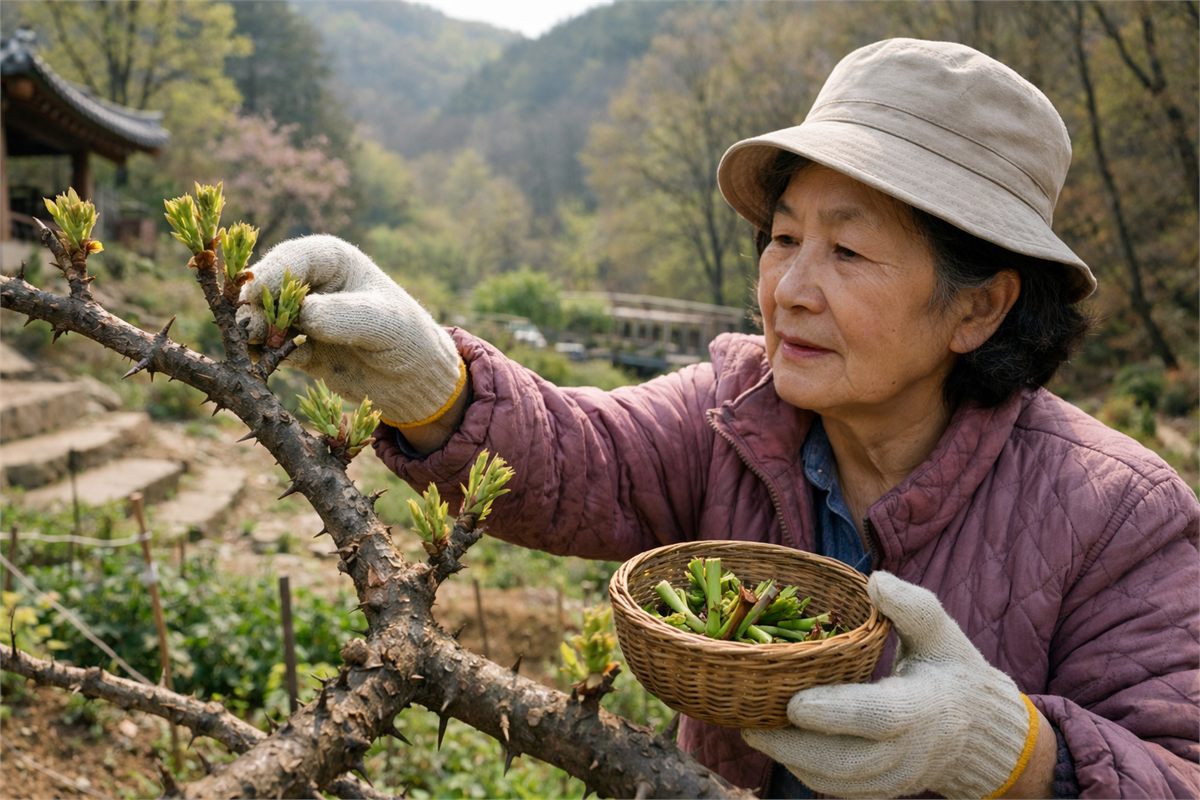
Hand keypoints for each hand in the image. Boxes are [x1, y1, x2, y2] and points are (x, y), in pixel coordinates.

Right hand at [237, 235, 464, 427]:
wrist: (415, 379)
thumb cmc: (408, 337)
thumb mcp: (384, 323)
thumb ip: (345, 316)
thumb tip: (302, 314)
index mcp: (333, 260)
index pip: (294, 258)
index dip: (271, 273)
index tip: (254, 293)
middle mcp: (310, 284)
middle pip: (268, 287)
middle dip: (255, 305)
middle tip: (248, 326)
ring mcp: (300, 316)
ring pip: (263, 318)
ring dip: (254, 331)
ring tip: (256, 344)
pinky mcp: (296, 347)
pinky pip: (270, 348)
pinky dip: (263, 355)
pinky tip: (265, 363)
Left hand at [742, 572, 1039, 798]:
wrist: (975, 731)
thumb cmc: (948, 669)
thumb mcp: (940, 632)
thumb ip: (912, 606)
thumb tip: (874, 580)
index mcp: (922, 708)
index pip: (878, 717)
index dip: (835, 713)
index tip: (795, 703)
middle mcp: (908, 752)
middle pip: (846, 760)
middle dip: (795, 746)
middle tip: (751, 724)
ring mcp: (893, 778)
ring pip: (836, 781)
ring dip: (790, 760)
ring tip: (753, 730)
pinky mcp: (879, 789)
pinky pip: (836, 788)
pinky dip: (803, 769)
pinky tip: (776, 744)